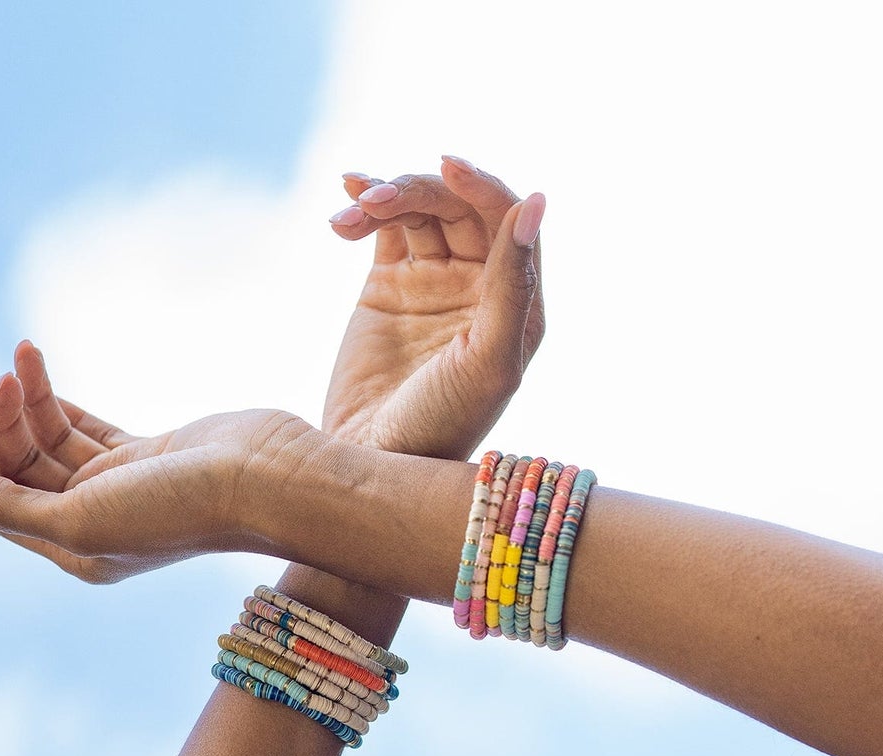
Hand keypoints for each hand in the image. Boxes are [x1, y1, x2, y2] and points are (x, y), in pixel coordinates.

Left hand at [0, 348, 310, 583]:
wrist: (265, 480)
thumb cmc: (178, 509)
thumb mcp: (80, 521)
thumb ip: (12, 507)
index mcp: (76, 552)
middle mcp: (95, 523)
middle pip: (22, 469)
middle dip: (1, 422)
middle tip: (0, 380)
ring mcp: (122, 486)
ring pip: (50, 441)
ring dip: (29, 400)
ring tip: (24, 357)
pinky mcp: (147, 452)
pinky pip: (83, 427)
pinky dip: (57, 399)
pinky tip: (36, 368)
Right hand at [323, 156, 544, 460]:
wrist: (371, 461)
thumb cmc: (442, 425)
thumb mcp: (489, 360)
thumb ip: (513, 284)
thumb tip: (536, 200)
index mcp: (517, 301)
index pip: (506, 217)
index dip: (480, 185)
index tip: (447, 166)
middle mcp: (479, 285)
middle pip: (457, 205)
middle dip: (419, 190)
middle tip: (378, 201)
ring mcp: (434, 281)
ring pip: (418, 209)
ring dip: (385, 196)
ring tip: (348, 217)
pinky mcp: (389, 284)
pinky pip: (384, 226)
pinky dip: (365, 204)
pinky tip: (346, 198)